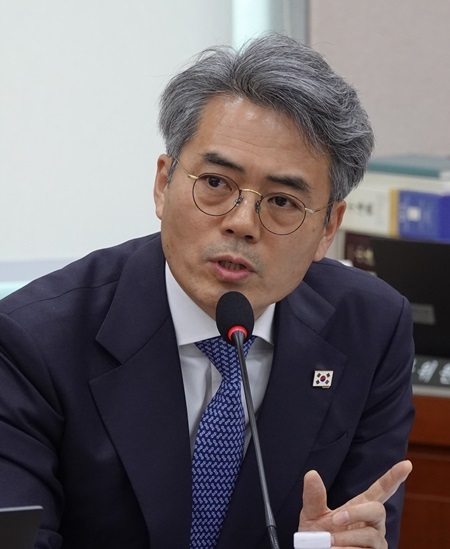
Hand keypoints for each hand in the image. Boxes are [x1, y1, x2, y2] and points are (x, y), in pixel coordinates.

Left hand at [298, 460, 412, 547]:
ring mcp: (377, 543)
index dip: (394, 477)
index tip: (407, 464)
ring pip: (371, 535)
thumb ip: (314, 496)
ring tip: (328, 542)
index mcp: (361, 507)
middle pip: (378, 510)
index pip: (381, 490)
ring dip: (346, 538)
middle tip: (334, 520)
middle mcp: (374, 524)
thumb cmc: (317, 536)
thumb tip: (311, 474)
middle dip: (356, 513)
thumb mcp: (312, 514)